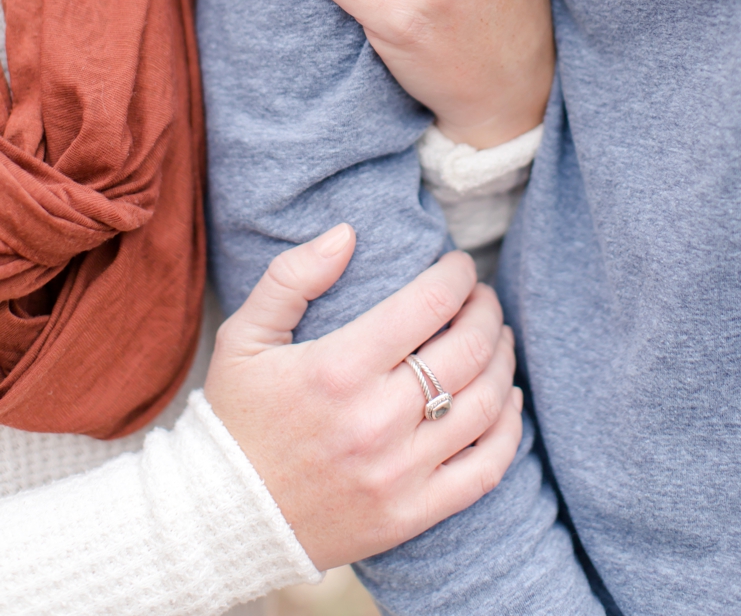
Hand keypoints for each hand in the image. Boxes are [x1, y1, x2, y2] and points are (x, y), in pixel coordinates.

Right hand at [204, 225, 523, 569]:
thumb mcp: (243, 339)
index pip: (431, 303)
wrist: (217, 522)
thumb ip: (291, 277)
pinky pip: (486, 468)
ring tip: (497, 339)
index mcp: (337, 370)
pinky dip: (509, 429)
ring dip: (502, 360)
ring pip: (486, 402)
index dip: (458, 275)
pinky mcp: (411, 514)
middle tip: (482, 300)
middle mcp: (374, 421)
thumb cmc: (237, 421)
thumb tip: (346, 233)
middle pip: (469, 349)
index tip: (459, 267)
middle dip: (486, 312)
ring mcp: (397, 472)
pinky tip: (506, 399)